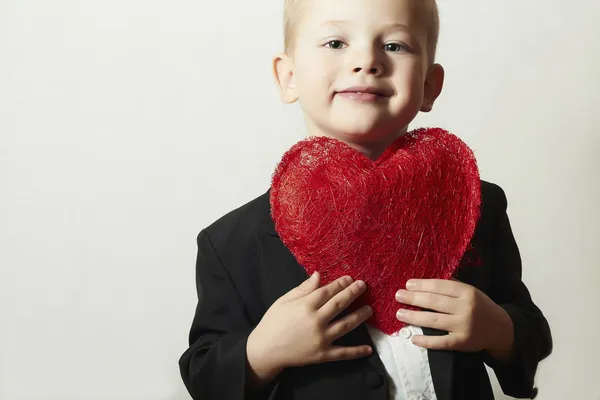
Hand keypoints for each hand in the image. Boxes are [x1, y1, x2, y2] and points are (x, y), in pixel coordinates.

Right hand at [246, 272, 372, 388]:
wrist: (265, 350)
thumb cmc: (273, 322)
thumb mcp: (284, 301)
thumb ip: (303, 288)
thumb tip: (318, 275)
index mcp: (305, 306)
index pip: (327, 291)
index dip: (340, 284)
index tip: (350, 278)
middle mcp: (316, 321)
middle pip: (339, 304)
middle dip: (353, 293)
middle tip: (363, 286)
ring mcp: (321, 339)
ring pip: (346, 325)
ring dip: (359, 316)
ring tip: (369, 309)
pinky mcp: (322, 354)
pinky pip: (343, 353)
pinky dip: (356, 352)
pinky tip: (368, 349)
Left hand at [394, 279, 514, 359]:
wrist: (500, 329)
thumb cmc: (480, 306)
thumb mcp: (471, 291)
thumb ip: (452, 286)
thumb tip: (426, 281)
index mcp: (467, 292)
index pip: (440, 286)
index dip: (422, 284)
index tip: (408, 284)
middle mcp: (465, 308)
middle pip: (434, 302)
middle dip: (413, 298)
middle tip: (398, 296)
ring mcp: (463, 327)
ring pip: (434, 320)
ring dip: (414, 316)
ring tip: (399, 313)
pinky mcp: (462, 343)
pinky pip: (441, 342)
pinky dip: (426, 341)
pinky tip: (414, 338)